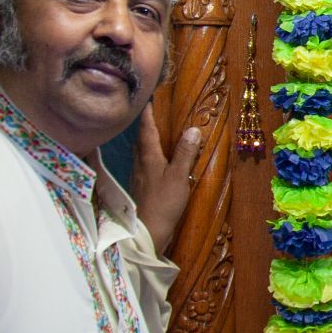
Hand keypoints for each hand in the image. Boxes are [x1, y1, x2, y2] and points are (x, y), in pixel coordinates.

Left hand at [131, 110, 202, 253]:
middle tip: (155, 115)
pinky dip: (149, 157)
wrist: (148, 232)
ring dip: (146, 142)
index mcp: (148, 157)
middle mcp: (140, 163)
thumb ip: (186, 153)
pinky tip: (156, 162)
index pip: (147, 130)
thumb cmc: (163, 202)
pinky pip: (143, 165)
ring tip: (156, 136)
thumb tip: (193, 129)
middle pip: (140, 140)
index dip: (148, 115)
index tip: (150, 100)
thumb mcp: (179, 176)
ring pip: (140, 153)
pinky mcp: (141, 188)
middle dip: (146, 127)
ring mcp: (138, 177)